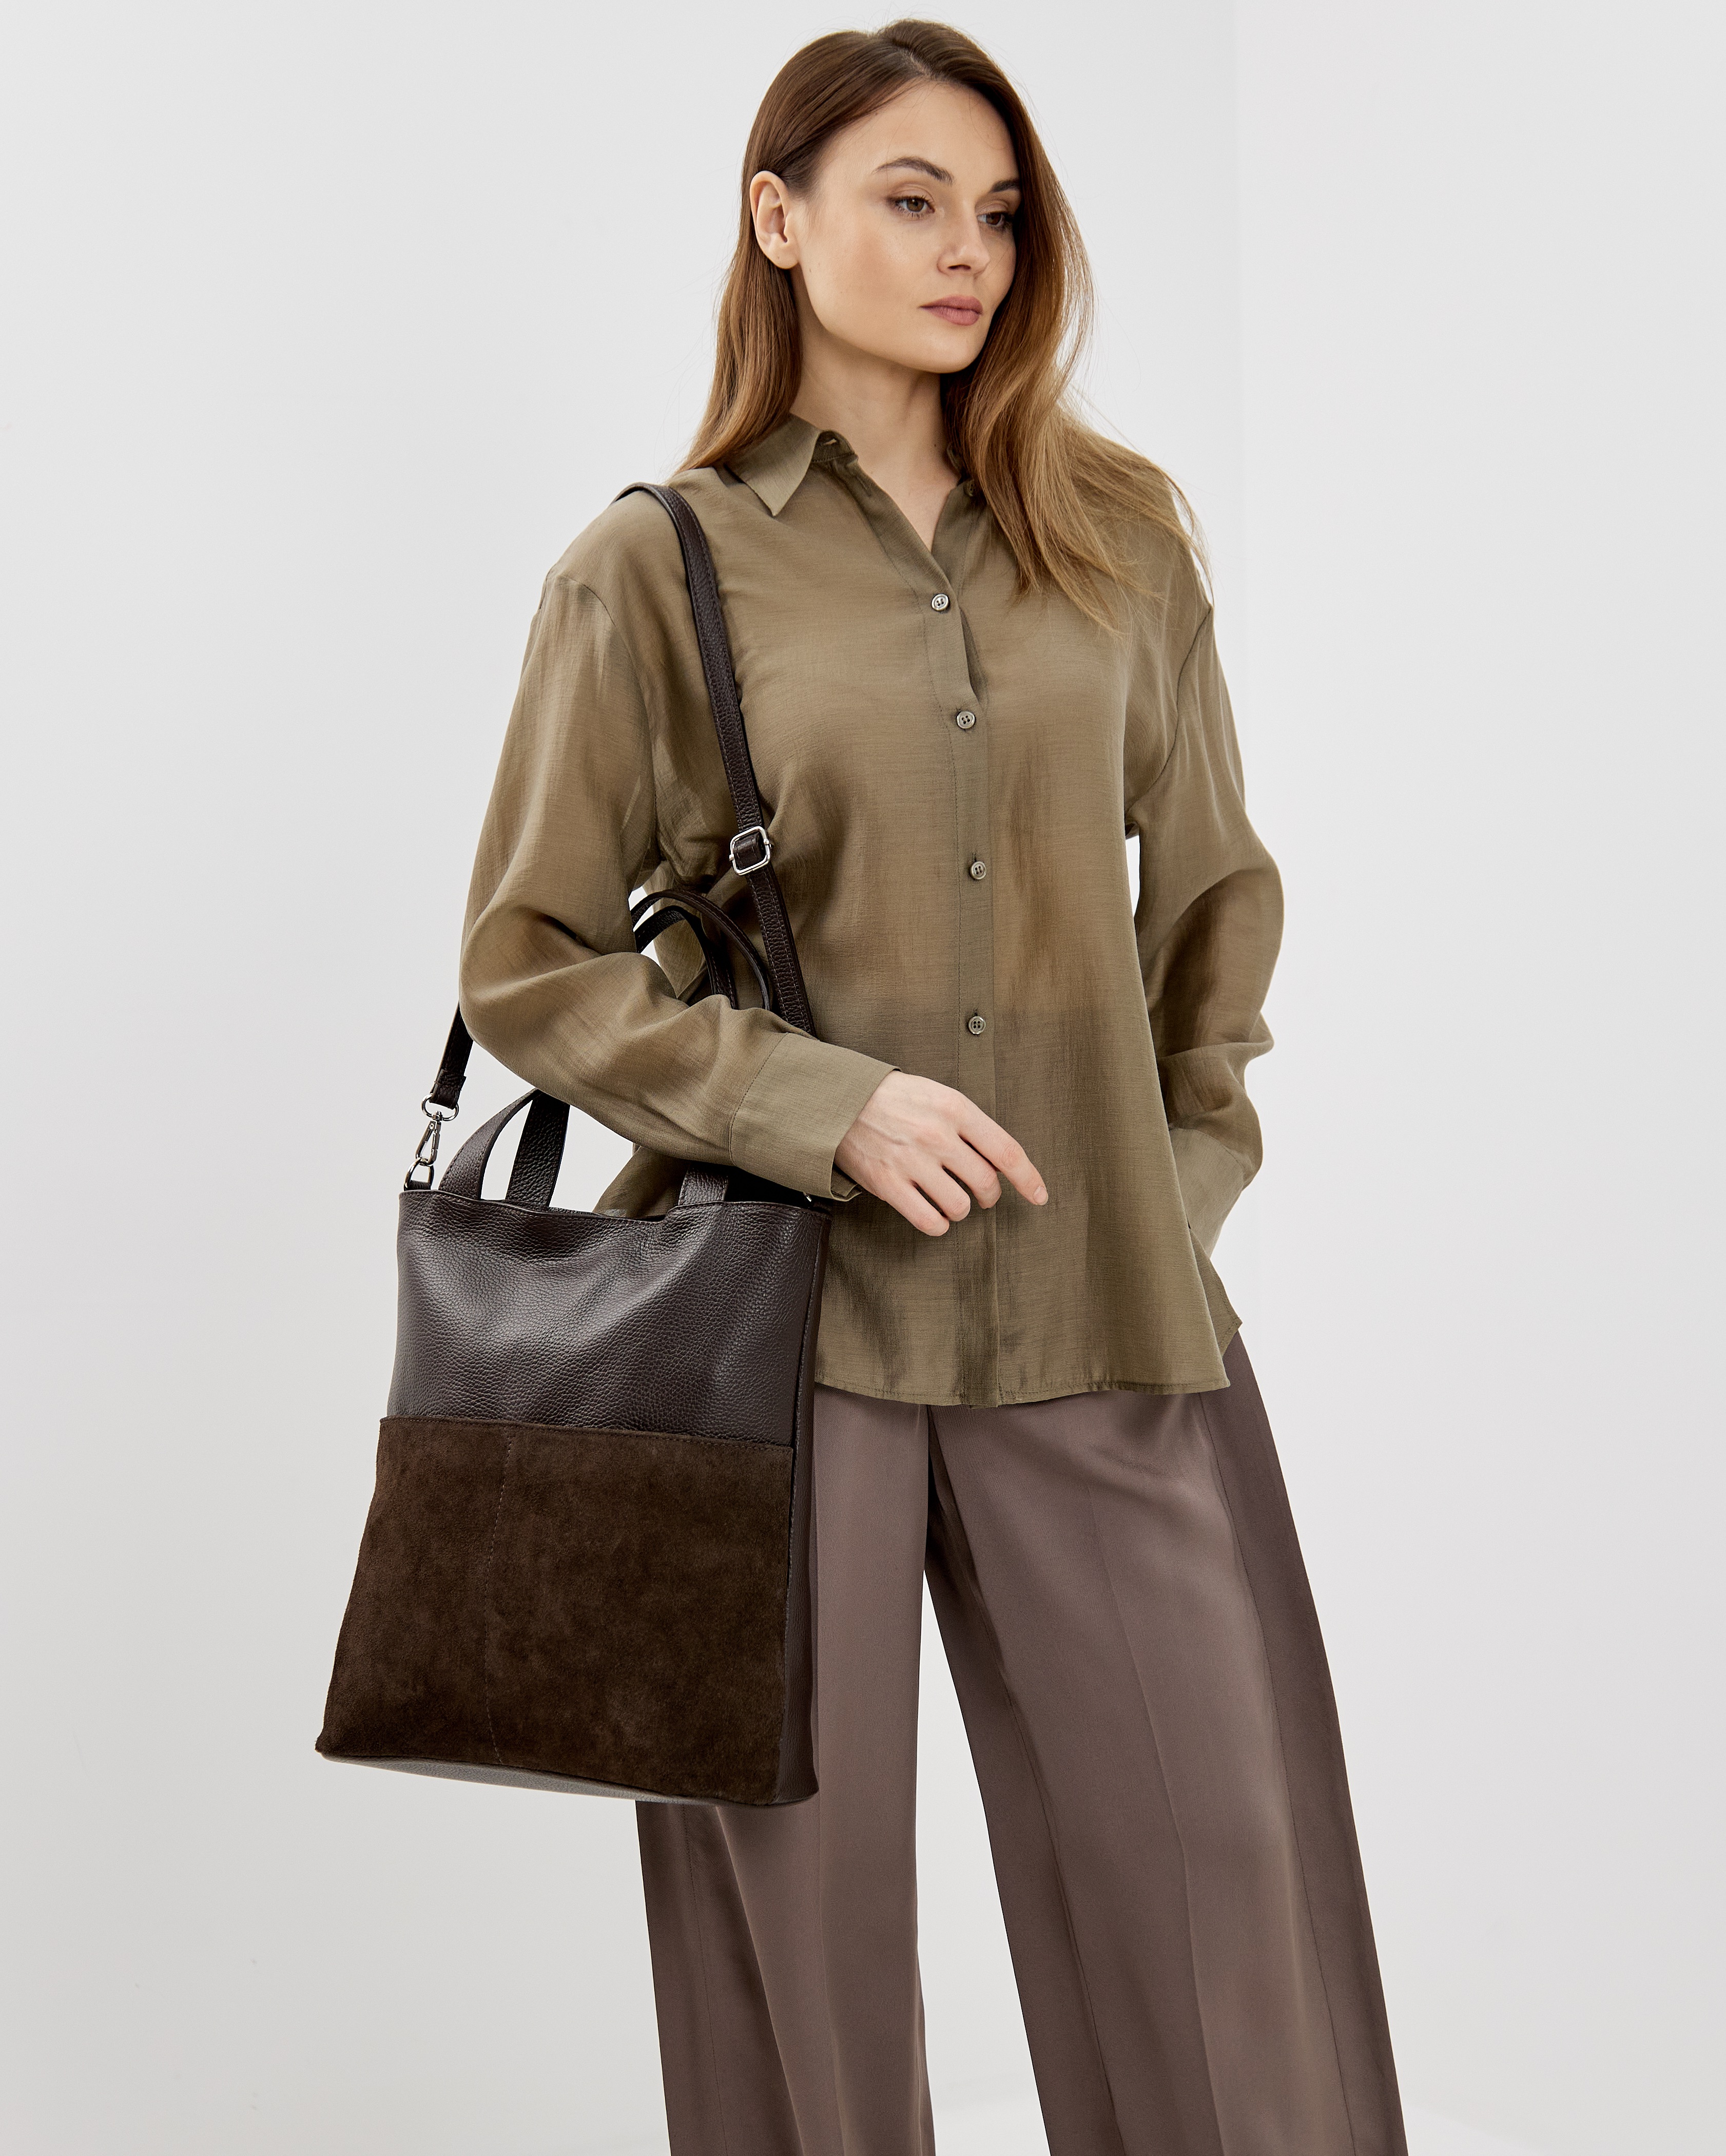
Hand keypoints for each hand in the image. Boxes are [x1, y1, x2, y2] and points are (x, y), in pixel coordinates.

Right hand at [833, 1072, 1047, 1235]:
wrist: (841, 1101)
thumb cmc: (896, 1098)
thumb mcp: (939, 1094)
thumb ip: (970, 1124)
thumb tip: (1000, 1162)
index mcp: (956, 1108)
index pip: (1006, 1151)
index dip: (1029, 1178)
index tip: (1040, 1196)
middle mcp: (937, 1135)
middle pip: (986, 1183)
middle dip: (989, 1196)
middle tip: (982, 1195)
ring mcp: (912, 1161)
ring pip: (960, 1206)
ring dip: (961, 1210)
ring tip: (952, 1200)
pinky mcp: (888, 1184)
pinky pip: (929, 1220)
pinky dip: (938, 1225)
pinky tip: (934, 1215)